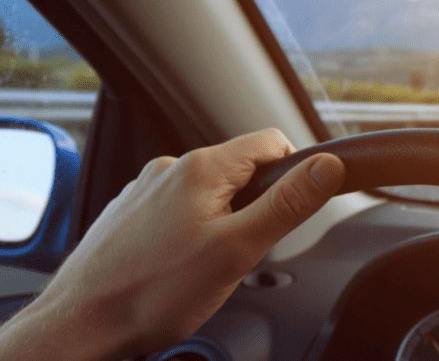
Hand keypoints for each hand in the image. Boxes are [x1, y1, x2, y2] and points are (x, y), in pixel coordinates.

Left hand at [0, 128, 345, 360]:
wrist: (79, 326)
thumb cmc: (151, 293)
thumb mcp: (238, 250)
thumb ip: (288, 205)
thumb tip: (328, 167)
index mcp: (201, 168)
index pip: (272, 142)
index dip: (294, 174)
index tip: (290, 211)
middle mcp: (170, 169)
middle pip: (242, 170)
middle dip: (255, 207)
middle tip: (241, 252)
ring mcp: (146, 191)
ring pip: (210, 194)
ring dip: (222, 222)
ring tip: (204, 266)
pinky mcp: (130, 215)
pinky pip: (178, 211)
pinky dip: (189, 233)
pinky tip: (176, 267)